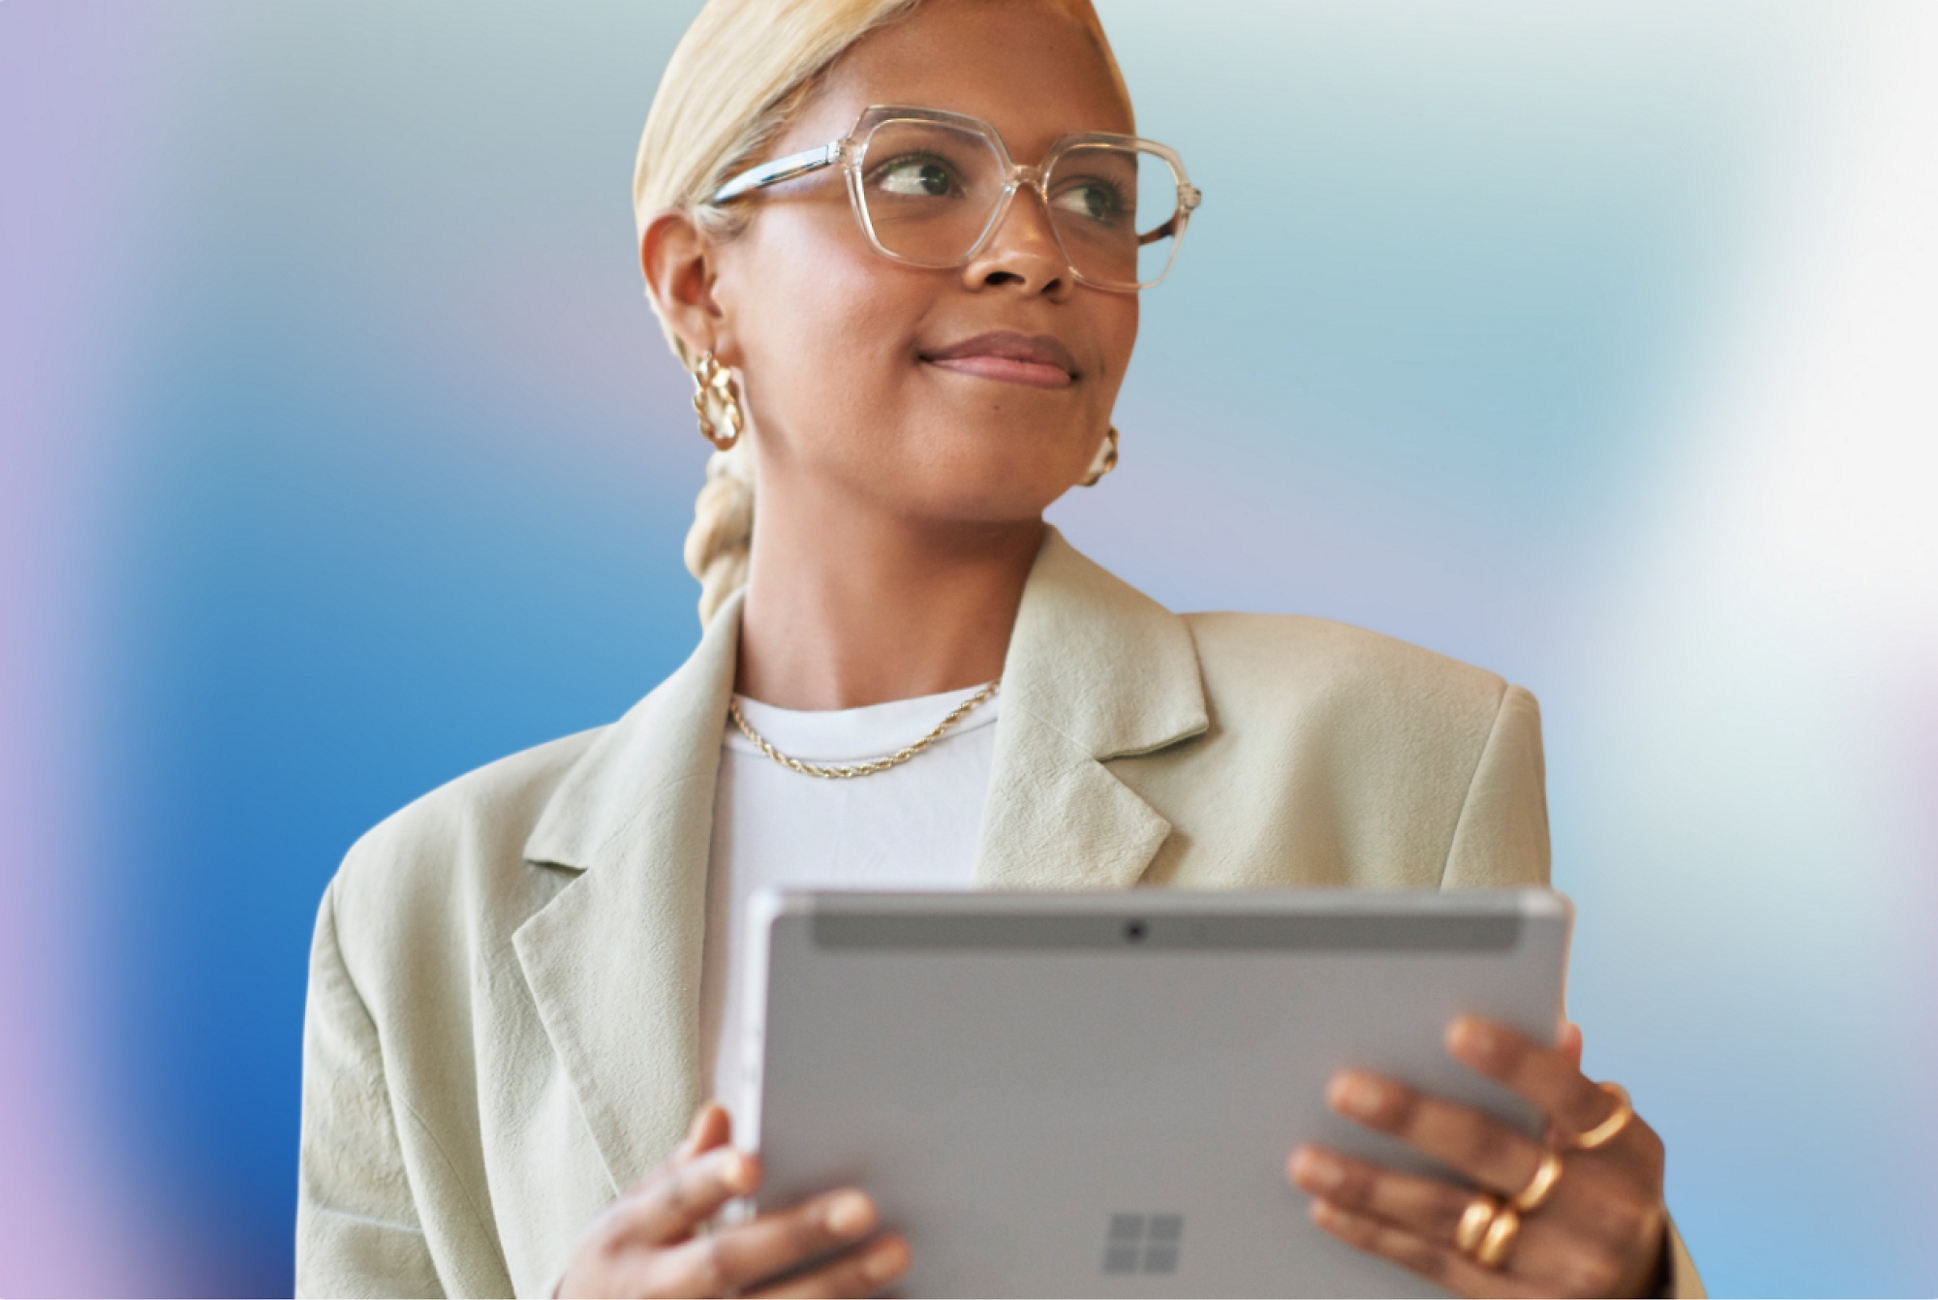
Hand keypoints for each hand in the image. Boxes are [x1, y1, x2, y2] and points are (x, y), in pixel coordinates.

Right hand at [558, 1102, 910, 1297]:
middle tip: (864, 1206)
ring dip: (833, 1287)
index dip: (710, 1182)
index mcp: (629, 1235)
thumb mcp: (636, 1215)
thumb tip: (721, 1113)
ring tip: (894, 1254)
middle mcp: (652, 1289)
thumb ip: (684, 1169)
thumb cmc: (629, 1265)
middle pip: (726, 1262)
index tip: (753, 1163)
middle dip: (794, 1234)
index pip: (673, 1201)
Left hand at [1287, 1018, 1667, 1297]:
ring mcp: (1560, 1268)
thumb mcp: (1608, 1141)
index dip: (1515, 1062)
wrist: (1632, 1292)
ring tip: (1308, 1160)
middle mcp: (1599, 1212)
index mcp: (1623, 1152)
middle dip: (1414, 1119)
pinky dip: (1376, 1235)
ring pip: (1449, 1216)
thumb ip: (1569, 1087)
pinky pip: (1434, 1265)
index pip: (1569, 1096)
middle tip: (1344, 1090)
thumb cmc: (1600, 1186)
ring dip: (1369, 1186)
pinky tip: (1329, 1209)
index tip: (1455, 1030)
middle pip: (1493, 1154)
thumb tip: (1556, 1028)